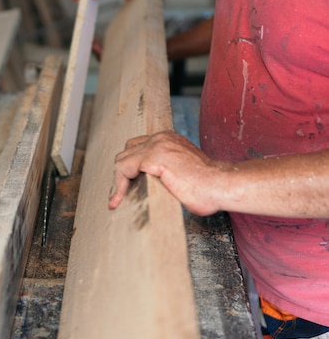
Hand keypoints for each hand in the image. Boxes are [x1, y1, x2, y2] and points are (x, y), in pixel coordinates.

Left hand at [108, 131, 228, 215]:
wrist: (221, 186)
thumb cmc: (206, 188)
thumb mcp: (179, 175)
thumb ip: (162, 173)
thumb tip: (145, 187)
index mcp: (168, 140)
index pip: (137, 148)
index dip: (128, 169)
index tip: (123, 190)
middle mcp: (161, 138)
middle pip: (127, 152)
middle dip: (121, 174)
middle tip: (118, 196)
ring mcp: (157, 145)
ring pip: (122, 160)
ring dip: (118, 181)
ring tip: (117, 200)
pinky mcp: (153, 156)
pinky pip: (123, 168)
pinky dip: (118, 185)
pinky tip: (118, 200)